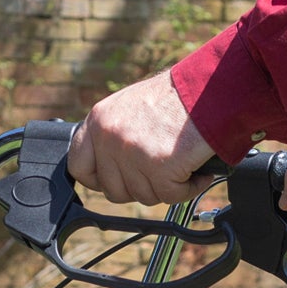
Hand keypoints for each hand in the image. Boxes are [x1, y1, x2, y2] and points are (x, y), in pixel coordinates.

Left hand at [67, 71, 217, 205]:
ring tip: (179, 161)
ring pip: (143, 196)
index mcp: (99, 120)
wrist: (208, 91)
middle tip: (159, 169)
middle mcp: (110, 137)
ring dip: (165, 186)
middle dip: (138, 187)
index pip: (78, 166)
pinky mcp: (158, 168)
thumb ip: (112, 136)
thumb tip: (106, 167)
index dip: (97, 179)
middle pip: (113, 191)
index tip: (115, 179)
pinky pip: (170, 196)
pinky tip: (195, 170)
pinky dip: (187, 188)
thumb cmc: (177, 99)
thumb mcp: (129, 108)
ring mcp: (132, 154)